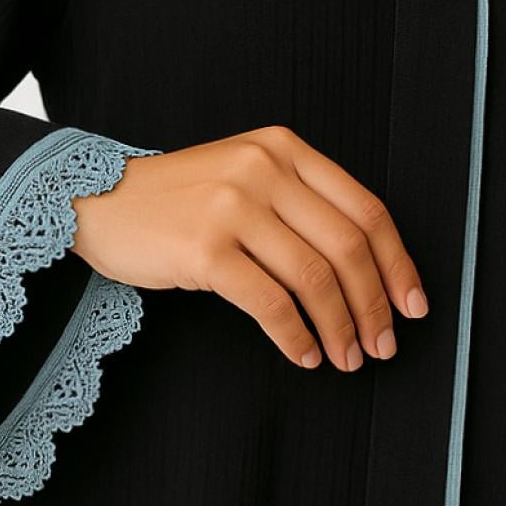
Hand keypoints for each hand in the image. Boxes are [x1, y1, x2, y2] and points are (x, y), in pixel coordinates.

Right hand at [70, 125, 428, 371]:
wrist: (95, 201)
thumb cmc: (168, 199)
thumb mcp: (238, 176)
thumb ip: (293, 202)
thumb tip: (355, 271)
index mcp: (281, 148)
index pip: (365, 209)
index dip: (398, 264)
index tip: (411, 304)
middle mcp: (262, 170)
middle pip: (347, 246)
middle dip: (374, 305)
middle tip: (381, 344)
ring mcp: (232, 207)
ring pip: (314, 277)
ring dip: (339, 327)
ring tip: (345, 357)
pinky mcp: (204, 248)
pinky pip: (269, 302)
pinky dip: (294, 335)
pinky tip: (302, 353)